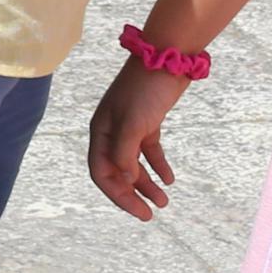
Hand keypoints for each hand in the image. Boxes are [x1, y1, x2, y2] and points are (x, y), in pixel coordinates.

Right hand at [84, 58, 190, 218]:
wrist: (167, 58)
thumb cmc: (146, 89)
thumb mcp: (134, 123)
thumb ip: (126, 153)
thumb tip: (126, 180)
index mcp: (101, 131)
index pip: (102, 172)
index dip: (118, 195)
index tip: (139, 212)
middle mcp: (112, 131)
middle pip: (117, 171)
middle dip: (132, 194)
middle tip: (151, 214)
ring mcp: (130, 126)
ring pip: (134, 164)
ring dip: (147, 183)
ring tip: (164, 201)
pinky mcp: (147, 122)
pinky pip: (149, 151)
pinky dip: (158, 166)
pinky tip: (170, 179)